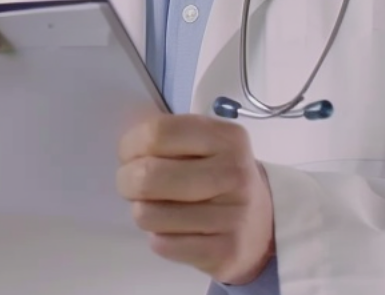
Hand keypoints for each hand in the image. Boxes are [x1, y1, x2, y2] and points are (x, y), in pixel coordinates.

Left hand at [116, 114, 274, 283]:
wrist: (260, 224)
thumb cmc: (214, 176)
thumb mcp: (201, 144)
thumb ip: (164, 138)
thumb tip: (124, 150)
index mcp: (226, 138)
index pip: (155, 133)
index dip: (130, 146)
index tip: (131, 155)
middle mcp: (235, 173)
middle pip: (146, 175)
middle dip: (126, 182)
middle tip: (134, 186)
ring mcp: (234, 215)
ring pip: (147, 214)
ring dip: (143, 213)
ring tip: (161, 209)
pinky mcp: (227, 251)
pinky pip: (163, 244)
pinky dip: (160, 238)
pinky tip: (178, 231)